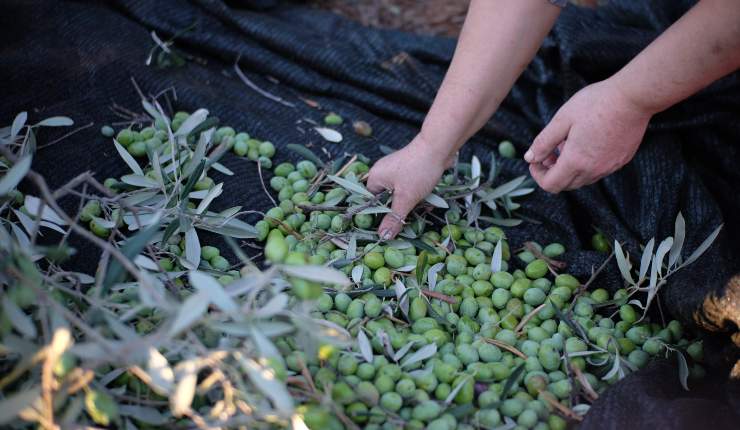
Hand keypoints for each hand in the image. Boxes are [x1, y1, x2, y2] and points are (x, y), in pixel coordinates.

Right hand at [367, 135, 453, 239]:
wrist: (439, 147)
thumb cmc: (419, 171)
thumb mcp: (406, 199)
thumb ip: (394, 218)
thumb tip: (383, 236)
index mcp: (375, 178)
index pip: (369, 202)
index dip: (378, 216)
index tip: (388, 227)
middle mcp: (382, 172)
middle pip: (385, 200)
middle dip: (397, 210)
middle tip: (407, 218)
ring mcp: (396, 170)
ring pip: (398, 195)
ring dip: (409, 203)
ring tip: (420, 207)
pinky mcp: (409, 169)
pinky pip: (408, 187)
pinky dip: (415, 195)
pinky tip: (426, 200)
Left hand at [524, 79, 653, 192]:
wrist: (633, 97)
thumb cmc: (596, 104)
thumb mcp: (562, 120)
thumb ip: (543, 142)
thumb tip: (529, 158)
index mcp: (576, 161)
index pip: (550, 185)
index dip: (538, 175)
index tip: (535, 160)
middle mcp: (594, 170)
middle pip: (565, 185)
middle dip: (552, 172)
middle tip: (549, 150)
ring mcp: (610, 167)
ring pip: (582, 179)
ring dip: (569, 168)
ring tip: (567, 143)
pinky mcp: (621, 160)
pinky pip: (598, 171)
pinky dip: (586, 165)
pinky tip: (586, 142)